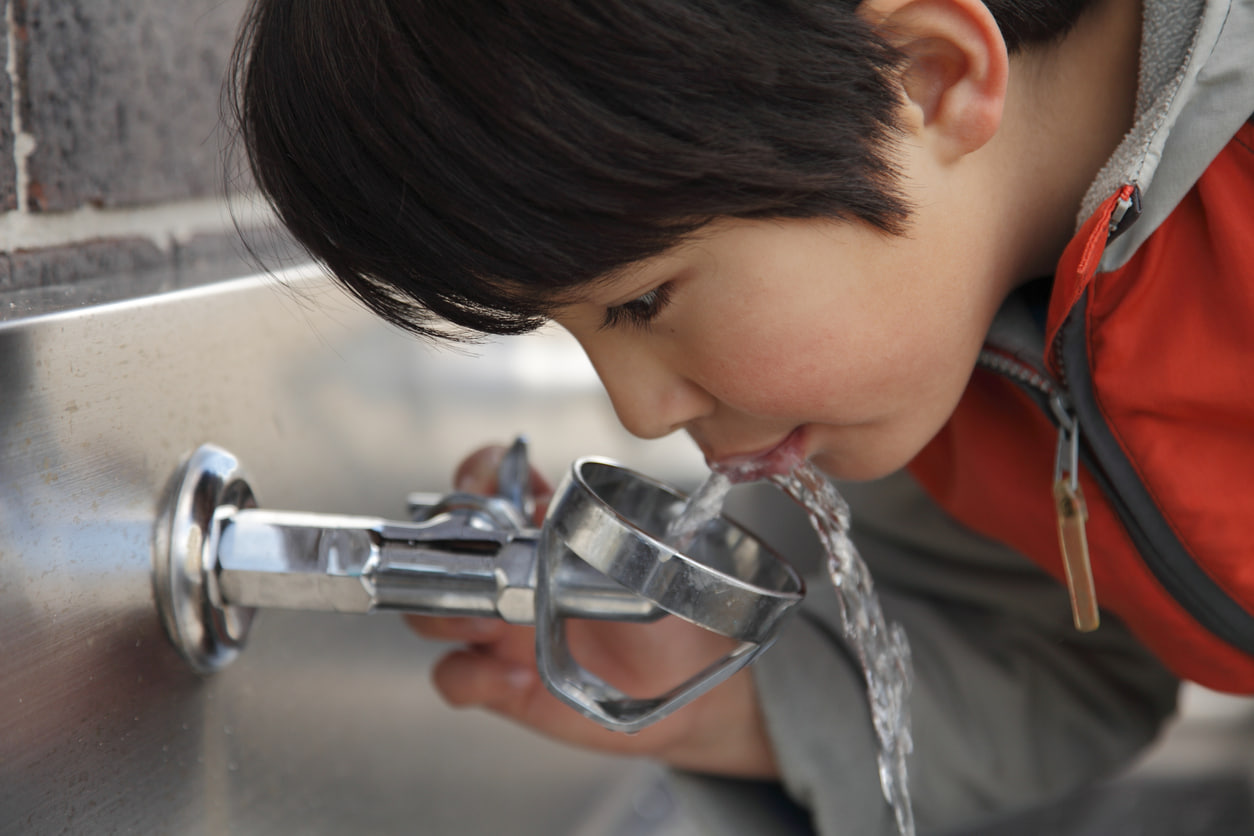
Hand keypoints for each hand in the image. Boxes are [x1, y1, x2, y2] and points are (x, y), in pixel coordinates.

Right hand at [407, 444, 779, 778]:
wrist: (688, 694)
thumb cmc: (673, 619)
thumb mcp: (657, 564)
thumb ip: (620, 533)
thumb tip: (587, 508)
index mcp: (543, 530)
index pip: (488, 484)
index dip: (476, 475)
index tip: (486, 483)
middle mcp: (510, 573)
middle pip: (440, 547)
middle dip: (440, 551)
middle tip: (477, 565)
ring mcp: (499, 627)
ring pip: (430, 612)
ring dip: (445, 614)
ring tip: (489, 625)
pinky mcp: (499, 681)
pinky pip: (454, 676)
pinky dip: (473, 678)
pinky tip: (514, 680)